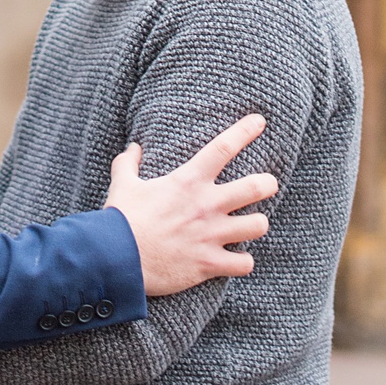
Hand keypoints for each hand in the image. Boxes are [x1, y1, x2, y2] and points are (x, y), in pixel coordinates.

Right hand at [104, 114, 276, 296]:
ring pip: (258, 226)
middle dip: (268, 184)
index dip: (244, 131)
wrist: (117, 260)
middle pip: (256, 187)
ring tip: (252, 225)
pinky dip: (243, 262)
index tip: (259, 121)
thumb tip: (133, 147)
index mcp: (188, 181)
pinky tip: (237, 260)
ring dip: (256, 225)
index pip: (223, 148)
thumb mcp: (123, 185)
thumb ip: (128, 163)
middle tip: (268, 185)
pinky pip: (244, 264)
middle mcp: (206, 205)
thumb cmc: (121, 220)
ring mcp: (211, 235)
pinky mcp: (209, 263)